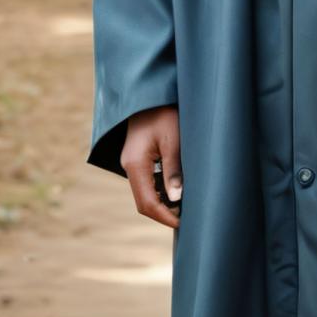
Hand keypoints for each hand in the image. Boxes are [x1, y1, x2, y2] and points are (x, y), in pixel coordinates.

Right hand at [121, 104, 182, 228]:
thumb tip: (177, 199)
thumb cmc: (164, 113)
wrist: (152, 94)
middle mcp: (129, 166)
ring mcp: (131, 163)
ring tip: (185, 206)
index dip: (165, 216)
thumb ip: (173, 170)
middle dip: (163, 213)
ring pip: (144, 193)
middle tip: (187, 218)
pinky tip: (176, 191)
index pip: (147, 202)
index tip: (183, 223)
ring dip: (162, 203)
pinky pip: (146, 182)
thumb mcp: (173, 140)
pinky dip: (160, 192)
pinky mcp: (137, 159)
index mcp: (135, 164)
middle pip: (143, 202)